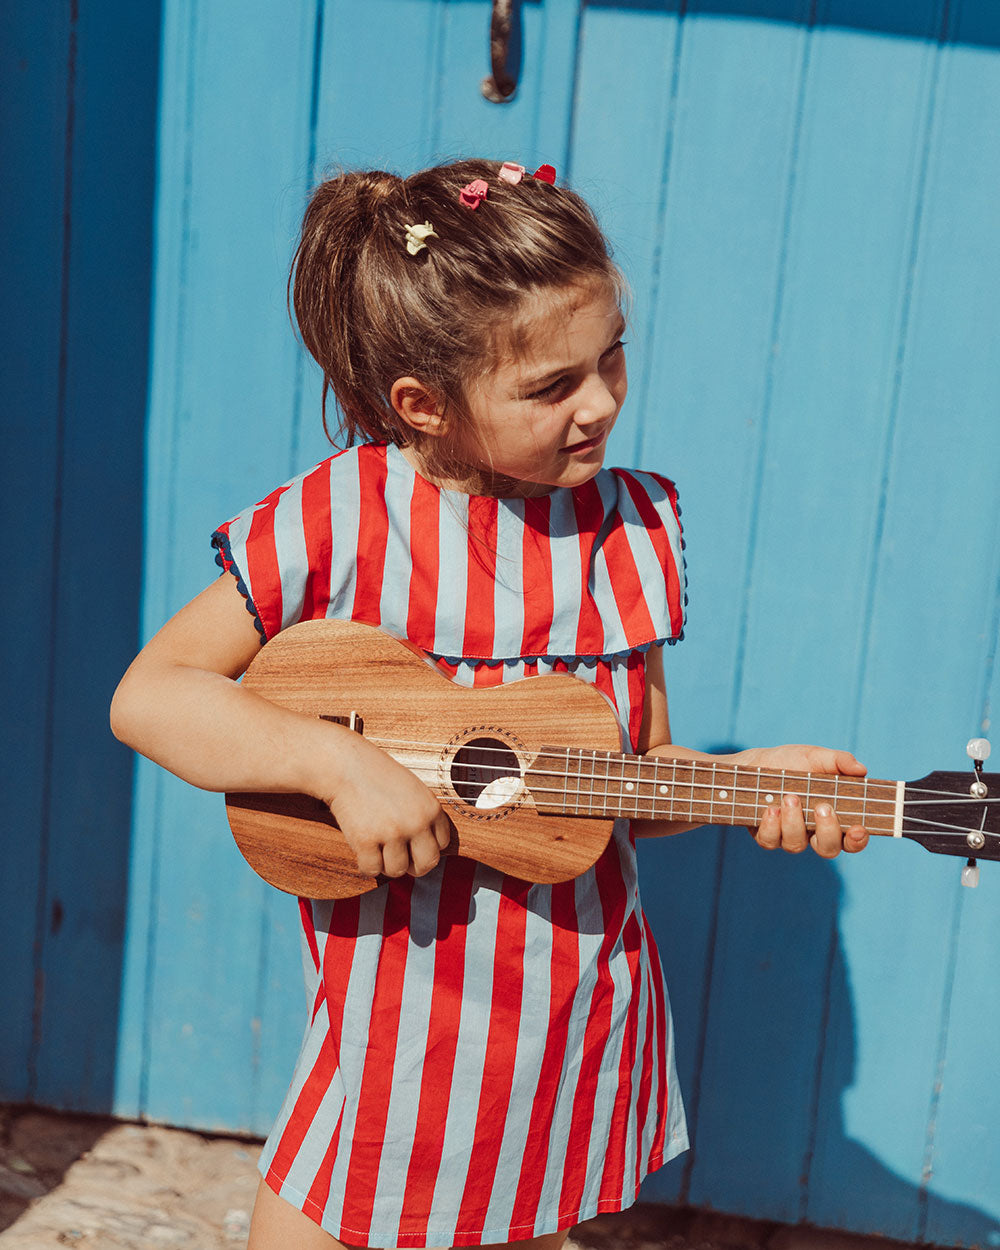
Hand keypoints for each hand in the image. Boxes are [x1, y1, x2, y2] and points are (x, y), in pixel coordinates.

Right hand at [318, 732, 452, 878]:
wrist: (347, 766)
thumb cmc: (379, 778)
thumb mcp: (414, 791)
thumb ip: (424, 818)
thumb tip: (429, 854)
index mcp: (431, 809)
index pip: (442, 844)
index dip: (425, 845)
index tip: (412, 841)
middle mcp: (416, 822)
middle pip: (427, 864)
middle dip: (413, 864)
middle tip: (399, 855)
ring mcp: (391, 833)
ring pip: (397, 870)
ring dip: (386, 863)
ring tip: (378, 846)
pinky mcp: (365, 841)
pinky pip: (372, 870)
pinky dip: (366, 864)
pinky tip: (363, 848)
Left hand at [736, 744, 869, 857]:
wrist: (755, 762)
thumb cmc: (791, 762)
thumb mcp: (816, 756)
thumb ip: (839, 761)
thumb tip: (861, 770)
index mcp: (832, 817)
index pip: (851, 839)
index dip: (858, 840)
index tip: (858, 828)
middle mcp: (812, 832)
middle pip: (828, 849)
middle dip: (827, 831)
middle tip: (822, 807)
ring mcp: (788, 836)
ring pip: (796, 845)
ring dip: (794, 822)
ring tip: (790, 798)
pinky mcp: (765, 835)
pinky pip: (769, 841)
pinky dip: (771, 826)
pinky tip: (771, 809)